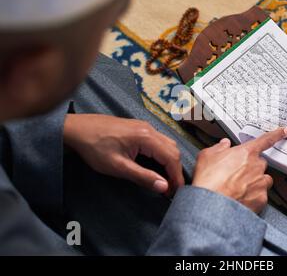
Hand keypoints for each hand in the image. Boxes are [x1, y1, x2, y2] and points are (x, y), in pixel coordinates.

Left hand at [63, 114, 183, 194]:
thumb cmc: (94, 147)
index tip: (176, 191)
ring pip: (167, 145)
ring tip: (164, 179)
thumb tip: (163, 186)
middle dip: (175, 170)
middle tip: (171, 188)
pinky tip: (156, 166)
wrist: (76, 129)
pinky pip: (159, 141)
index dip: (176, 176)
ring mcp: (144, 127)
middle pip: (173, 150)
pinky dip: (163, 155)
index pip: (171, 158)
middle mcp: (149, 129)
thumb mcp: (118, 166)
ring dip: (170, 162)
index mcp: (146, 137)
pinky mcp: (139, 128)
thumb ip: (143, 176)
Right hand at [192, 127, 286, 212]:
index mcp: (246, 153)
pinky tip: (240, 198)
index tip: (283, 132)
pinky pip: (261, 196)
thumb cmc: (209, 180)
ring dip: (255, 182)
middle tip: (237, 174)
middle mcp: (257, 167)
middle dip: (251, 167)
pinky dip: (253, 197)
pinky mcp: (261, 199)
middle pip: (260, 164)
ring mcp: (261, 183)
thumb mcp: (207, 156)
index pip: (265, 140)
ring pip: (263, 180)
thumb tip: (223, 145)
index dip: (276, 135)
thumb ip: (218, 148)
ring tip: (239, 188)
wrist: (212, 204)